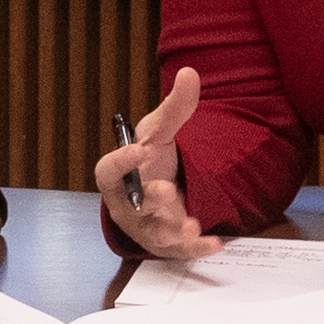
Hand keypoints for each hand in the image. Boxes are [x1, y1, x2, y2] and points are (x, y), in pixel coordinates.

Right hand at [95, 67, 220, 261]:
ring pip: (153, 233)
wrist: (158, 195)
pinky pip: (180, 251)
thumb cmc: (151, 162)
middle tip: (166, 189)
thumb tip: (190, 72)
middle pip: (129, 206)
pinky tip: (216, 243)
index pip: (107, 171)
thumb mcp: (161, 134)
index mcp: (117, 177)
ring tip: (191, 224)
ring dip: (171, 231)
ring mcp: (146, 227)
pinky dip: (197, 249)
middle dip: (148, 199)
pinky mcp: (167, 244)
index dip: (120, 162)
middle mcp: (127, 205)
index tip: (138, 150)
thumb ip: (175, 108)